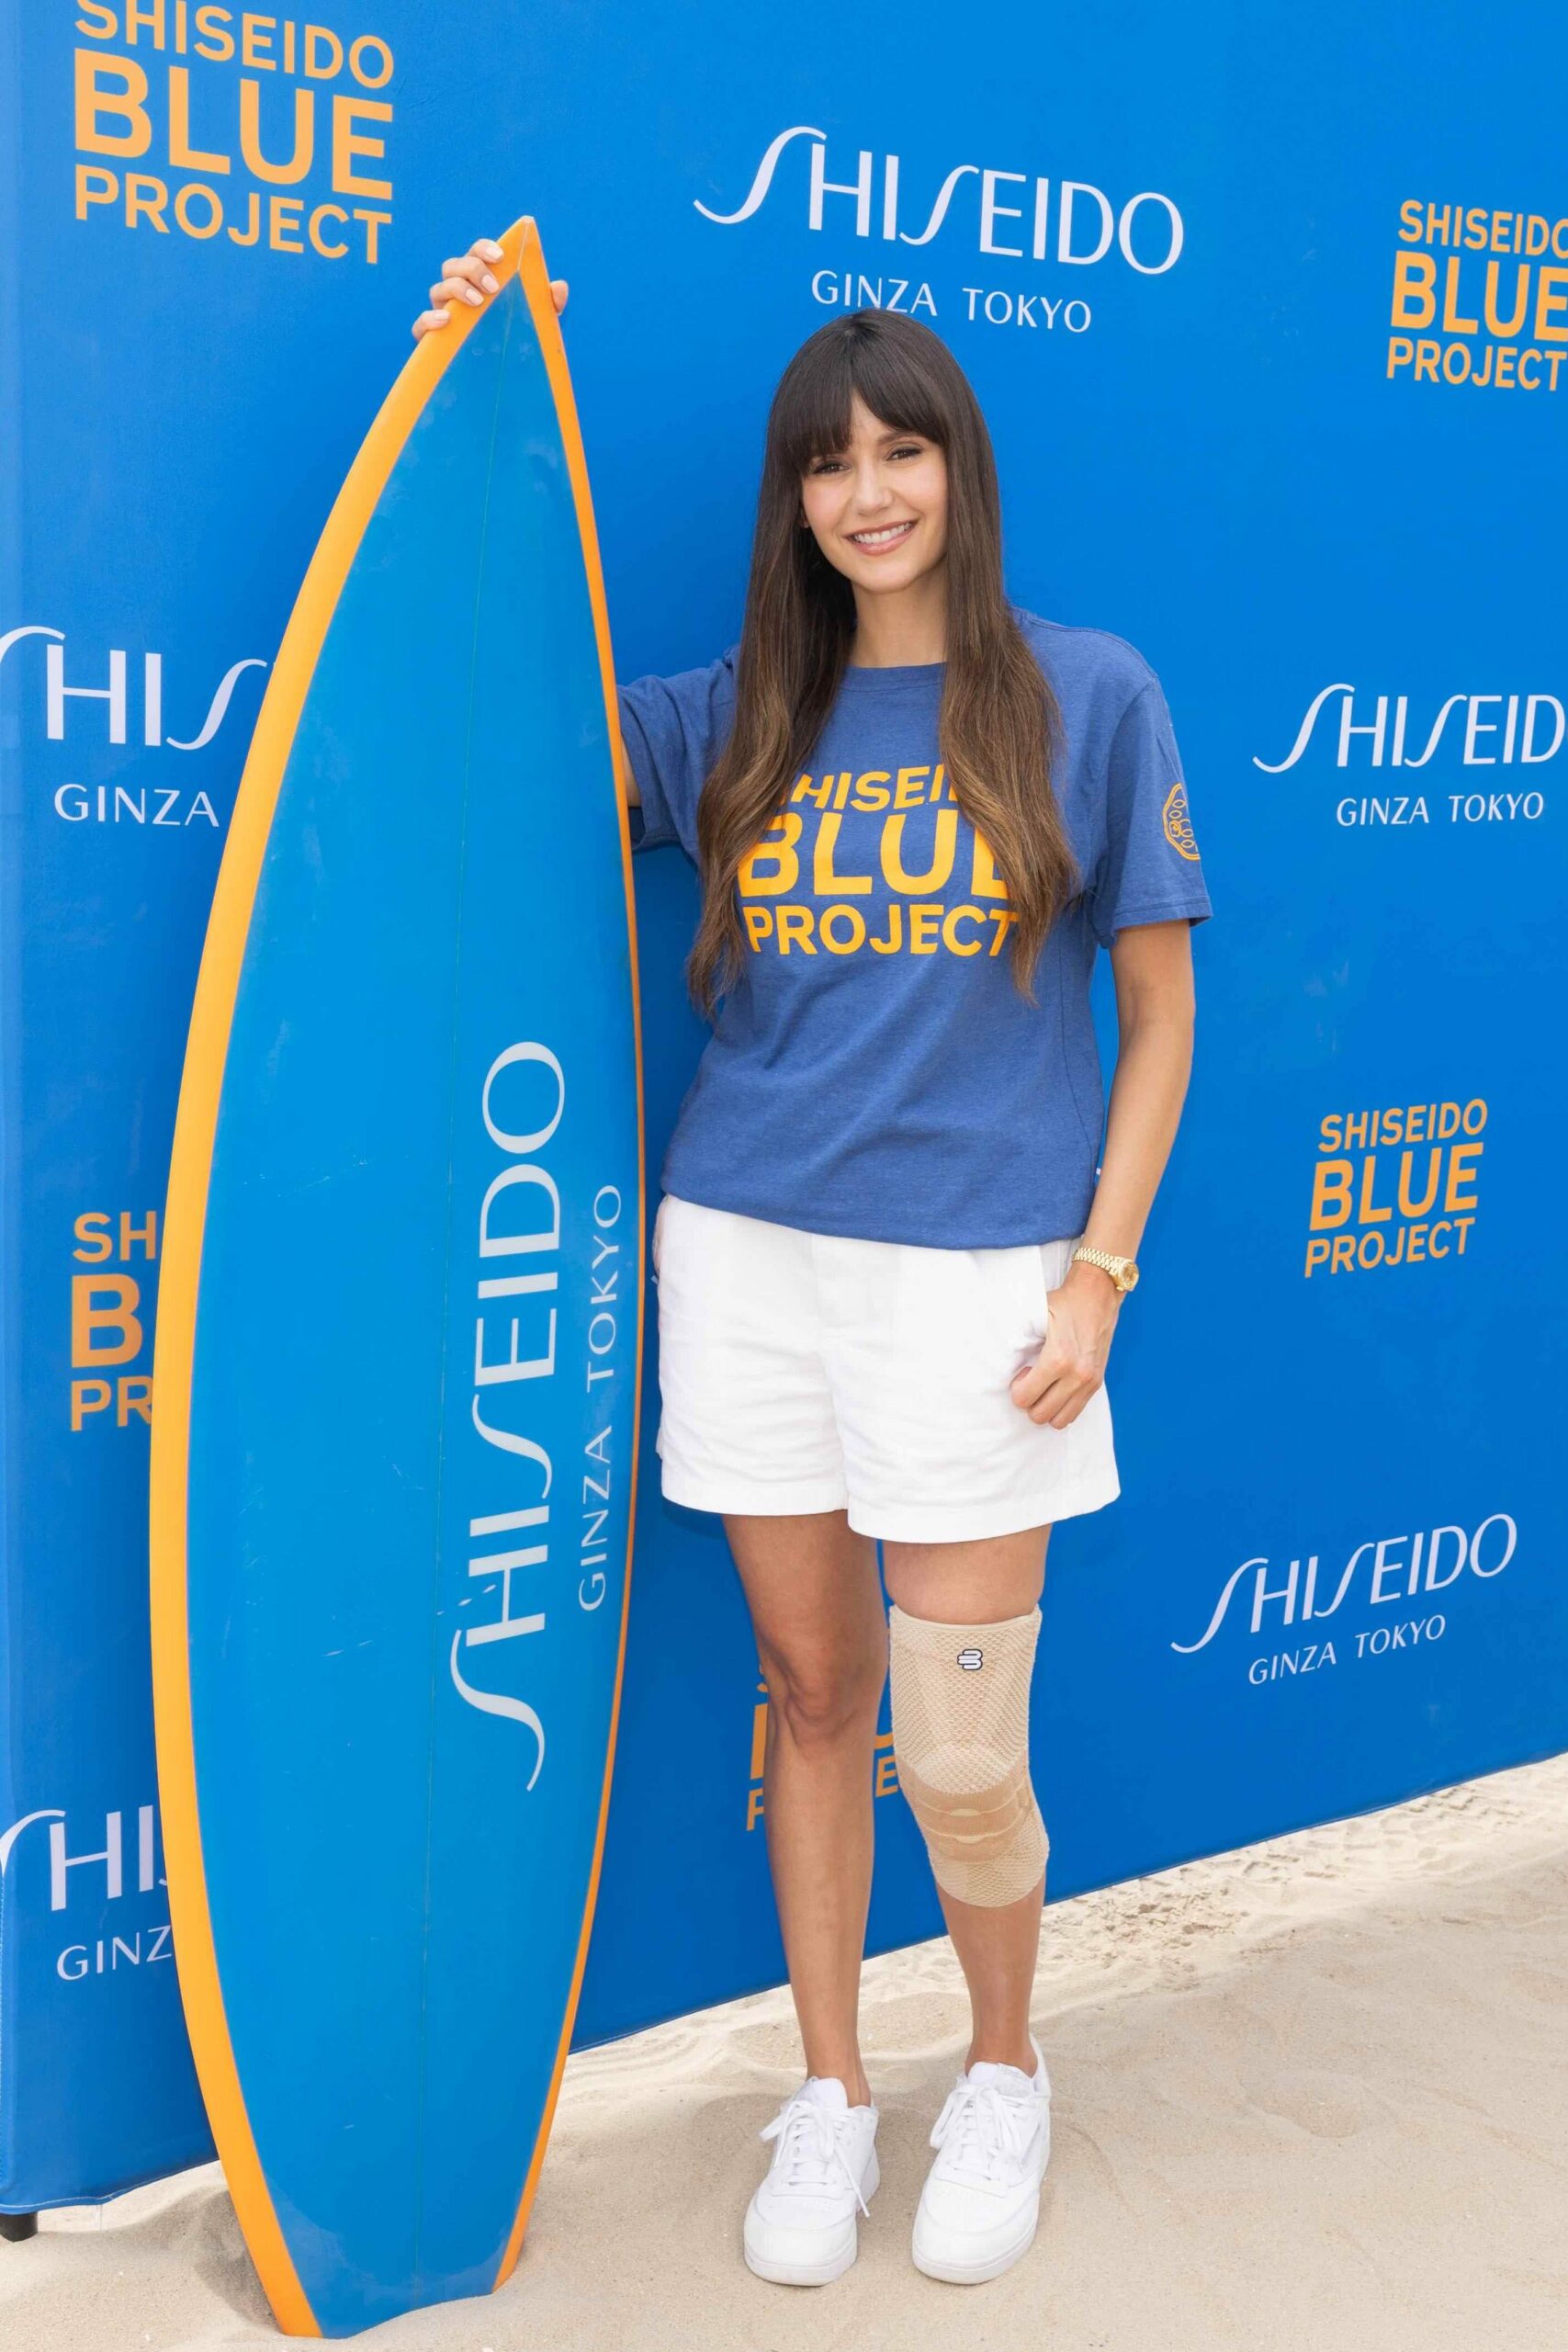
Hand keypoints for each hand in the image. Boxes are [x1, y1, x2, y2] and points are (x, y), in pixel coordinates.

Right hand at [412, 235, 568, 337]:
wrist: (502, 382)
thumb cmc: (516, 342)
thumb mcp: (536, 324)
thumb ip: (548, 304)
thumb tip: (558, 286)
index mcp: (479, 282)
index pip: (475, 253)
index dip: (483, 248)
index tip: (500, 255)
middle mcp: (458, 294)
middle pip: (452, 266)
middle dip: (471, 269)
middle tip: (493, 286)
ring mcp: (443, 314)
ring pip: (437, 289)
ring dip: (456, 289)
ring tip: (478, 303)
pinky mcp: (432, 341)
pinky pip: (420, 325)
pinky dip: (429, 319)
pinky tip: (446, 320)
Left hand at [1008, 1263, 1120, 1428]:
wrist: (1097, 1294)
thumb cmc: (1065, 1303)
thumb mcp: (1034, 1314)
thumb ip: (1018, 1338)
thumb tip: (1002, 1359)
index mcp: (1059, 1359)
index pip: (1026, 1398)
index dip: (1017, 1389)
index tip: (1022, 1373)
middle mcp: (1077, 1375)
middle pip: (1041, 1415)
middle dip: (1030, 1401)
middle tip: (1031, 1380)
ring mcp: (1090, 1381)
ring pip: (1060, 1420)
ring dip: (1047, 1408)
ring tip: (1045, 1386)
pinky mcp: (1097, 1382)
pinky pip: (1076, 1412)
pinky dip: (1062, 1407)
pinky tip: (1058, 1386)